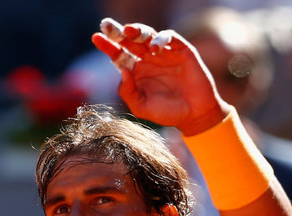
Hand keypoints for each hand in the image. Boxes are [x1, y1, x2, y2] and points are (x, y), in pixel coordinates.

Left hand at [92, 19, 228, 135]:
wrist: (194, 115)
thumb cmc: (167, 113)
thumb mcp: (141, 107)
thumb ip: (128, 91)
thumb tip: (122, 70)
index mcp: (136, 71)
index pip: (119, 55)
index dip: (108, 46)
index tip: (96, 37)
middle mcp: (148, 59)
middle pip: (129, 40)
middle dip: (117, 32)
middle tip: (106, 25)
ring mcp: (165, 53)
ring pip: (147, 35)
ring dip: (137, 30)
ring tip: (128, 31)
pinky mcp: (182, 50)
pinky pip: (169, 37)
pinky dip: (160, 39)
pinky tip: (154, 48)